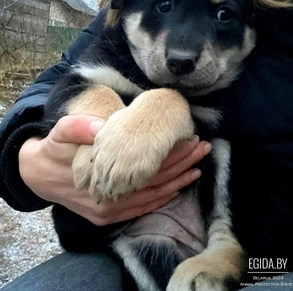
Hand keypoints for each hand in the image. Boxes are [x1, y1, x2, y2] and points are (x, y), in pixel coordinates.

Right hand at [19, 115, 210, 225]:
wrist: (38, 175)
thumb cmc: (54, 149)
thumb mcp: (62, 132)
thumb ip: (80, 128)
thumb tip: (103, 127)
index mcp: (104, 175)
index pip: (148, 166)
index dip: (172, 153)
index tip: (191, 139)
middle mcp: (110, 198)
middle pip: (155, 181)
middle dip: (182, 164)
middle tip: (203, 149)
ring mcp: (109, 211)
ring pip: (152, 197)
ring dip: (177, 182)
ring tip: (197, 167)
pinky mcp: (107, 216)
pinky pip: (140, 209)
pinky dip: (161, 199)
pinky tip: (176, 189)